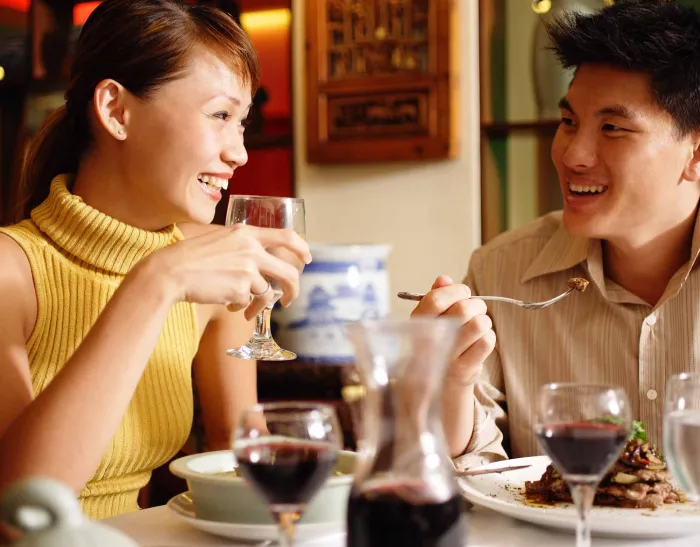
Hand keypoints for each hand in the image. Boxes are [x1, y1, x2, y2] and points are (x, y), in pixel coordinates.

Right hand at [138, 224, 310, 318]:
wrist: (170, 272)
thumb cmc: (190, 258)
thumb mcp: (220, 241)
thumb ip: (243, 247)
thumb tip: (262, 266)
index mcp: (246, 233)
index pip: (286, 236)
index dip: (301, 248)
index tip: (307, 258)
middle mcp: (251, 249)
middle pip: (288, 272)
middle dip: (293, 289)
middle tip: (289, 300)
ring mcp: (248, 269)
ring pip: (266, 292)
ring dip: (257, 304)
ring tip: (242, 309)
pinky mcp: (241, 289)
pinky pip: (248, 302)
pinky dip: (239, 306)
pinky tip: (225, 302)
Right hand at [410, 275, 495, 385]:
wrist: (438, 381)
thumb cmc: (437, 342)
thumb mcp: (430, 319)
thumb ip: (436, 296)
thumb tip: (444, 279)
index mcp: (419, 323)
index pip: (436, 300)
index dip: (455, 290)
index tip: (463, 292)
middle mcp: (430, 340)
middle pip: (463, 309)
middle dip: (476, 304)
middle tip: (476, 309)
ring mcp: (447, 356)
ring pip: (479, 324)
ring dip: (484, 321)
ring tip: (478, 326)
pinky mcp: (465, 369)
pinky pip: (487, 341)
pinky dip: (489, 336)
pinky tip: (480, 340)